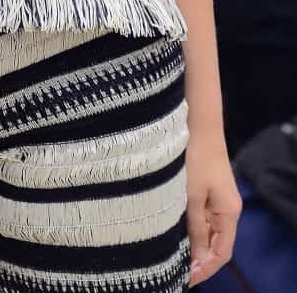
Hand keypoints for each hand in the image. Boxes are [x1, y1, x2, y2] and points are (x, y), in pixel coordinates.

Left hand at [185, 134, 241, 286]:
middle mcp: (227, 208)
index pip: (221, 253)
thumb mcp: (190, 195)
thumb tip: (194, 256)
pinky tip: (172, 230)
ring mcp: (217, 197)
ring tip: (170, 254)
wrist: (197, 122)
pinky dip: (189, 226)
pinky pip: (200, 215)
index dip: (204, 269)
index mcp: (229, 212)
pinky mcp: (206, 187)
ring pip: (206, 229)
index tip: (184, 279)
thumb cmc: (194, 156)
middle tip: (173, 270)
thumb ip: (193, 226)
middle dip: (197, 259)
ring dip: (192, 243)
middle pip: (215, 243)